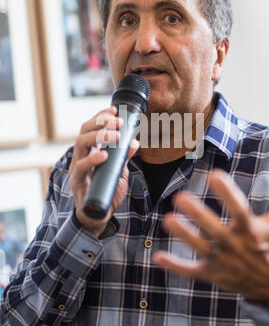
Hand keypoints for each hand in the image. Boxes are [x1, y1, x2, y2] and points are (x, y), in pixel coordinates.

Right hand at [69, 106, 138, 237]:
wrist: (97, 216)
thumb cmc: (106, 191)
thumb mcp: (119, 172)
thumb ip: (124, 158)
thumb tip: (135, 143)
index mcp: (89, 151)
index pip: (91, 128)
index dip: (100, 116)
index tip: (114, 109)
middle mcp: (81, 157)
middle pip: (83, 131)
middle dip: (100, 122)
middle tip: (118, 121)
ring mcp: (77, 168)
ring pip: (80, 144)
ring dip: (99, 136)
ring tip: (115, 136)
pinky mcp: (78, 182)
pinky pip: (81, 168)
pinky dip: (92, 159)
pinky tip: (103, 155)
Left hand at [153, 168, 268, 304]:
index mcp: (251, 231)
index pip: (239, 210)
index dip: (228, 193)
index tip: (215, 175)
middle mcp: (235, 246)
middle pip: (215, 230)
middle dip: (199, 215)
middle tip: (180, 197)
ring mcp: (223, 262)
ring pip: (201, 248)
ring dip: (184, 235)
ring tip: (168, 220)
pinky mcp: (213, 275)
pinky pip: (192, 272)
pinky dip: (176, 266)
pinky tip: (159, 257)